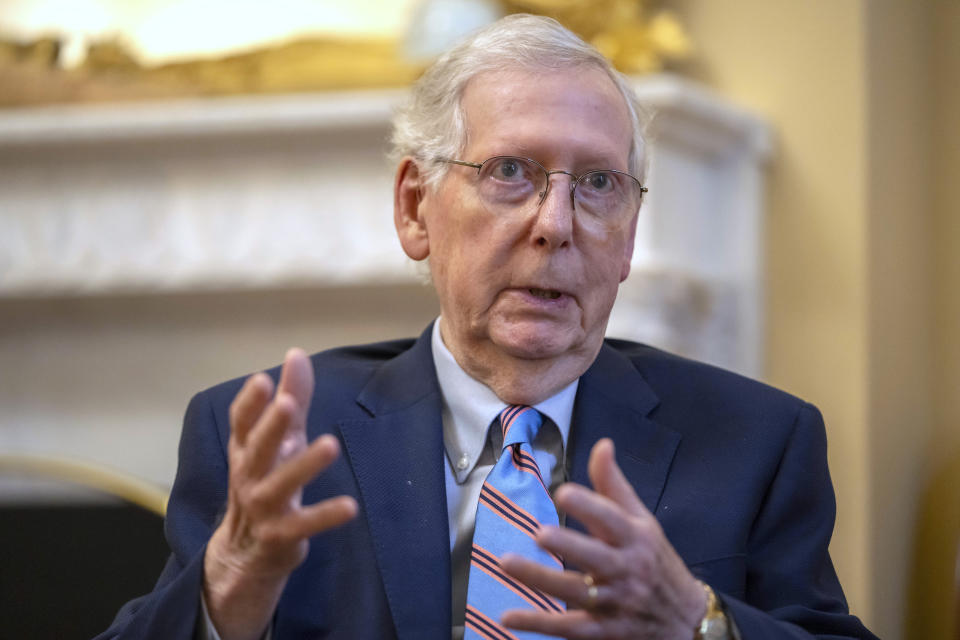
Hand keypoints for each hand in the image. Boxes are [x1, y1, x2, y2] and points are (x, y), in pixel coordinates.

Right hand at [203, 348, 357, 639]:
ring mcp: (262, 508)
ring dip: (304, 465)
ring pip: (280, 484)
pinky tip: (350, 506)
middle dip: (272, 427)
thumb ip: (292, 398)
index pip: (242, 423)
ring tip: (331, 444)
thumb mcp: (281, 439)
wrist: (246, 553)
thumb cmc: (268, 480)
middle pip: (258, 449)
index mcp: (246, 450)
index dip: (250, 402)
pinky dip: (325, 516)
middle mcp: (249, 476)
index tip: (263, 379)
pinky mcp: (280, 535)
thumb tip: (296, 353)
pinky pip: (304, 524)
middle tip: (288, 405)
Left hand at [500, 438, 706, 638]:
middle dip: (570, 546)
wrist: (688, 620)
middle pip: (596, 558)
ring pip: (576, 592)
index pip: (613, 519)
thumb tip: (602, 445)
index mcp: (636, 539)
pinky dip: (540, 624)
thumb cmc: (657, 562)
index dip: (590, 505)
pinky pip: (570, 628)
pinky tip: (509, 616)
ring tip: (507, 562)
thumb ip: (614, 486)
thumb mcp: (643, 522)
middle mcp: (627, 570)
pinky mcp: (604, 632)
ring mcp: (615, 603)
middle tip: (540, 533)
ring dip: (541, 579)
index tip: (563, 491)